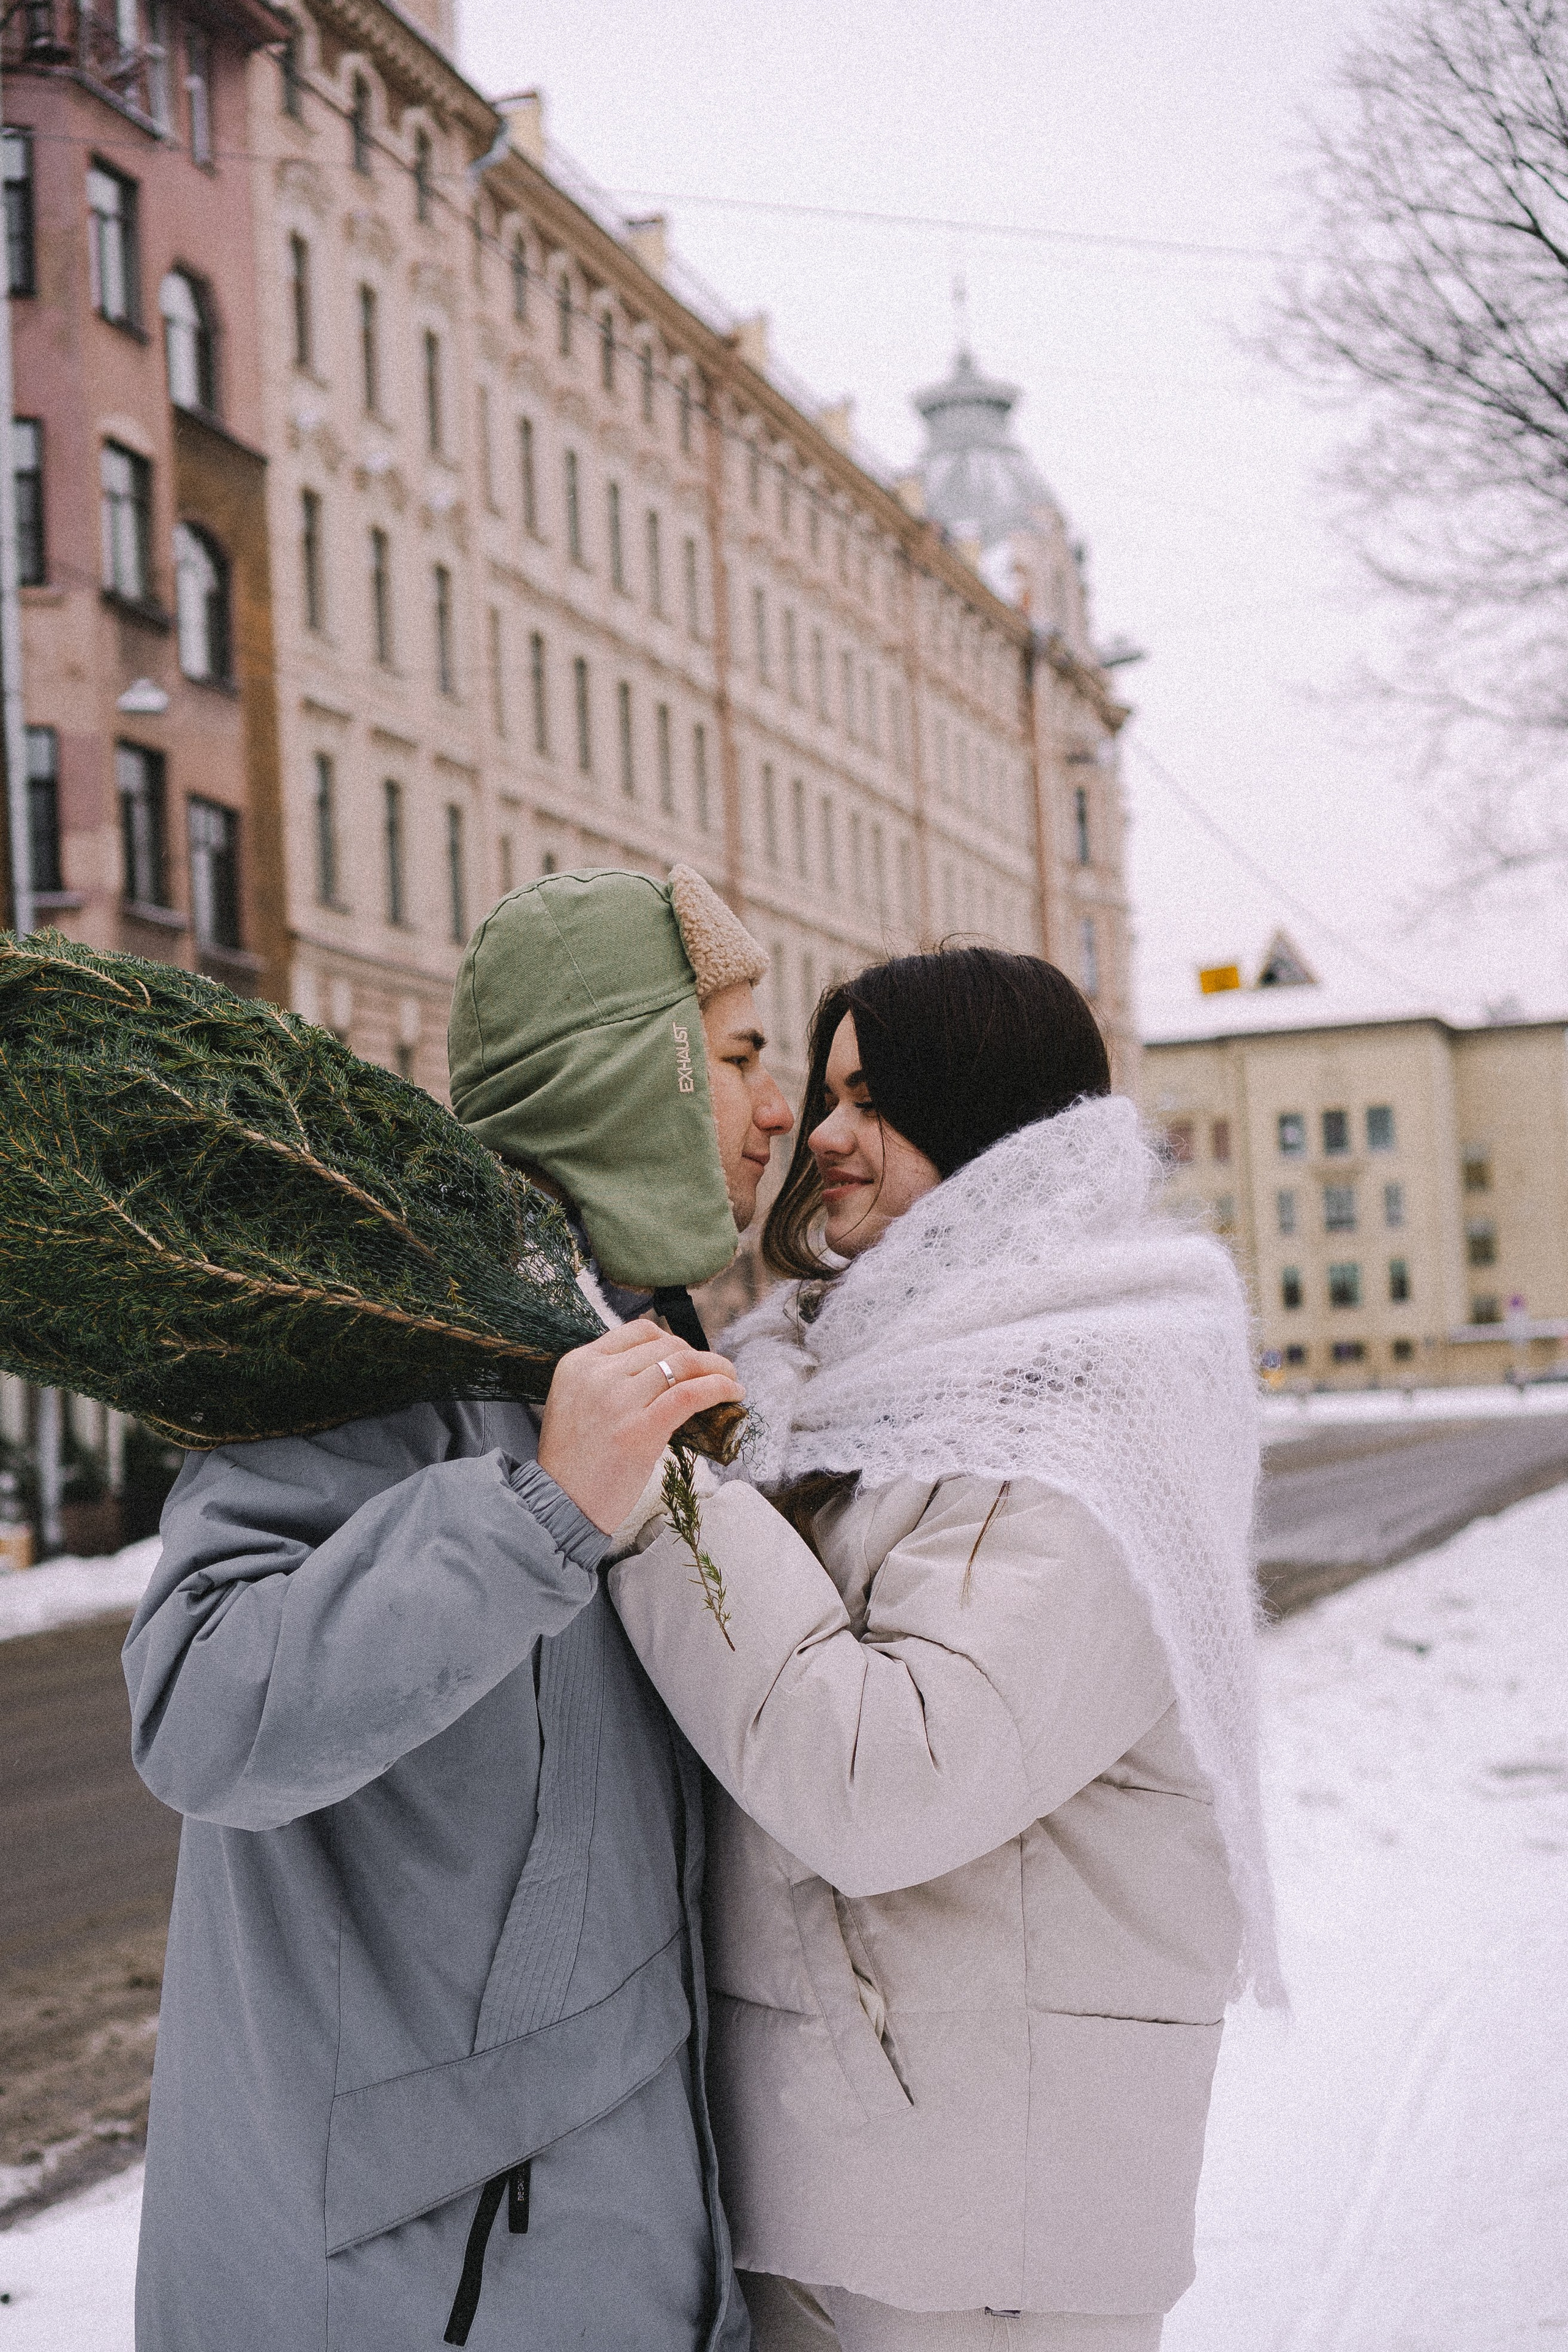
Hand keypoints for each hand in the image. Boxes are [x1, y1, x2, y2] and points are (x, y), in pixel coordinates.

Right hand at [537, 1321, 743, 1533]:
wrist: (560, 1504)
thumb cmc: (574, 1462)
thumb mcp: (576, 1402)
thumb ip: (608, 1380)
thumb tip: (662, 1370)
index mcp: (579, 1363)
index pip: (639, 1332)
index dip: (672, 1340)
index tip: (689, 1357)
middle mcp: (597, 1374)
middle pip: (665, 1345)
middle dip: (698, 1355)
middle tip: (717, 1371)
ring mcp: (618, 1400)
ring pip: (683, 1363)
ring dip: (717, 1367)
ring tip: (731, 1379)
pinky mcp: (640, 1429)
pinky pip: (690, 1394)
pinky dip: (719, 1387)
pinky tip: (733, 1393)